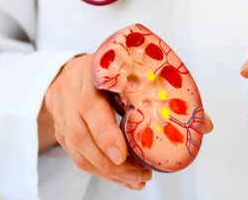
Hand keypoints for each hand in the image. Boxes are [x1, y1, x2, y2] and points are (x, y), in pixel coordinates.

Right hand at [40, 54, 151, 189]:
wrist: (67, 71)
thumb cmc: (106, 68)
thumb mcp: (124, 67)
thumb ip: (144, 88)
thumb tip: (185, 119)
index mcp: (88, 75)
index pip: (90, 107)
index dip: (105, 134)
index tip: (122, 155)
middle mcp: (70, 97)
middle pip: (82, 137)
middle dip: (111, 164)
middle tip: (139, 176)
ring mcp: (63, 117)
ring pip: (79, 153)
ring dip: (109, 173)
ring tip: (137, 181)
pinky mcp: (62, 135)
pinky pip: (79, 158)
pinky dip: (103, 171)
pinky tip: (124, 177)